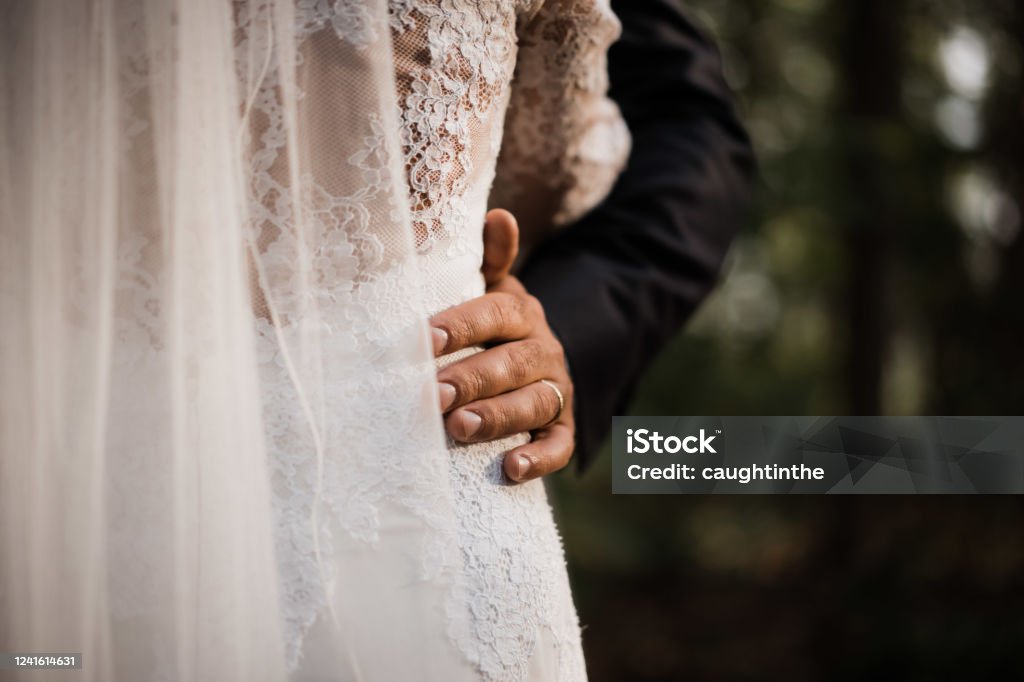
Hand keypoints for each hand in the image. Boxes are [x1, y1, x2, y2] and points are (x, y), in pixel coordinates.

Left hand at [430, 209, 574, 481]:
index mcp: (522, 314)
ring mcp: (555, 392)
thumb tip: (499, 214)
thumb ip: (489, 259)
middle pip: (513, 364)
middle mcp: (544, 351)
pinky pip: (559, 446)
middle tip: (433, 394)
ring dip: (498, 417)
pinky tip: (511, 469)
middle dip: (473, 379)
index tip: (425, 338)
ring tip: (460, 428)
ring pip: (534, 404)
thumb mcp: (491, 290)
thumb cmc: (493, 327)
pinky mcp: (563, 428)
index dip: (463, 325)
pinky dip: (539, 458)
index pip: (496, 315)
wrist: (533, 362)